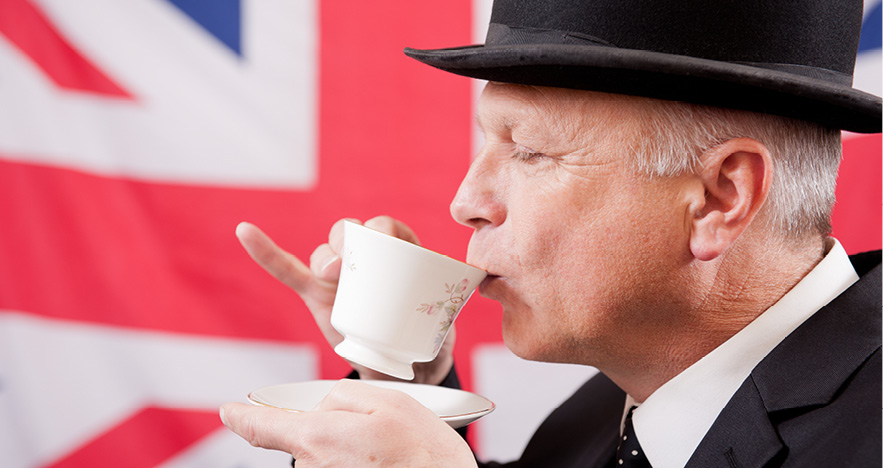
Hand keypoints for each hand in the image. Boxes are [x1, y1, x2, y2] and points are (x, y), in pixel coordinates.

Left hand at [220, 379, 477, 467]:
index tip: (231, 411)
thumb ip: (343, 395)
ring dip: (348, 450)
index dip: (243, 417)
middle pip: (305, 436)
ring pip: (324, 455)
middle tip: (377, 432)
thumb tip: (322, 405)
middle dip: (331, 427)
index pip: (262, 426)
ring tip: (389, 455)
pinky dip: (356, 465)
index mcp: (317, 437)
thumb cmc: (425, 454)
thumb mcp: (390, 401)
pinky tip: (384, 466)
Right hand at [236, 216, 454, 383]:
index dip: (382, 230)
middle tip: (349, 266)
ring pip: (323, 252)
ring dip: (325, 256)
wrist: (402, 368)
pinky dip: (265, 252)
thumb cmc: (426, 338)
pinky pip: (286, 269)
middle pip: (350, 231)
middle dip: (347, 239)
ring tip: (332, 274)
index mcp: (399, 252)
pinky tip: (245, 231)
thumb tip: (471, 296)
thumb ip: (449, 311)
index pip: (386, 228)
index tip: (386, 246)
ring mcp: (337, 275)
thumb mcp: (443, 322)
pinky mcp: (314, 292)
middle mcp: (366, 257)